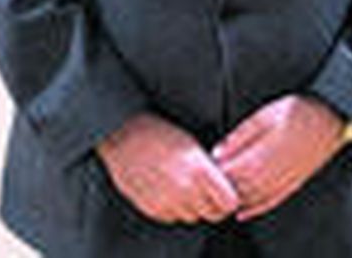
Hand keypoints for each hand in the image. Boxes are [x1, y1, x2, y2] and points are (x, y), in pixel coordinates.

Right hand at [96, 112, 239, 223]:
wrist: (123, 136)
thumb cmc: (159, 134)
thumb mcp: (193, 145)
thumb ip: (211, 171)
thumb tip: (226, 187)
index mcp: (200, 171)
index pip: (229, 203)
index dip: (229, 197)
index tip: (225, 191)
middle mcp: (185, 190)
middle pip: (212, 214)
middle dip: (212, 203)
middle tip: (204, 189)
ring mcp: (167, 202)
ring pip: (192, 217)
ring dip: (192, 206)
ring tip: (183, 186)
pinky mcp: (152, 209)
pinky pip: (172, 217)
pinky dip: (173, 208)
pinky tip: (167, 189)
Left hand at [211, 94, 346, 219]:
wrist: (332, 117)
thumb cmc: (298, 110)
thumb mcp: (266, 114)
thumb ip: (241, 135)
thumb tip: (217, 153)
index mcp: (264, 154)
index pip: (231, 173)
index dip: (214, 174)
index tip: (202, 169)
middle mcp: (274, 173)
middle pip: (239, 189)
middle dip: (221, 188)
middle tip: (205, 183)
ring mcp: (286, 182)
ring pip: (253, 200)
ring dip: (235, 200)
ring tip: (220, 193)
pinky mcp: (294, 185)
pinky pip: (271, 203)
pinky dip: (254, 209)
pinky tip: (242, 212)